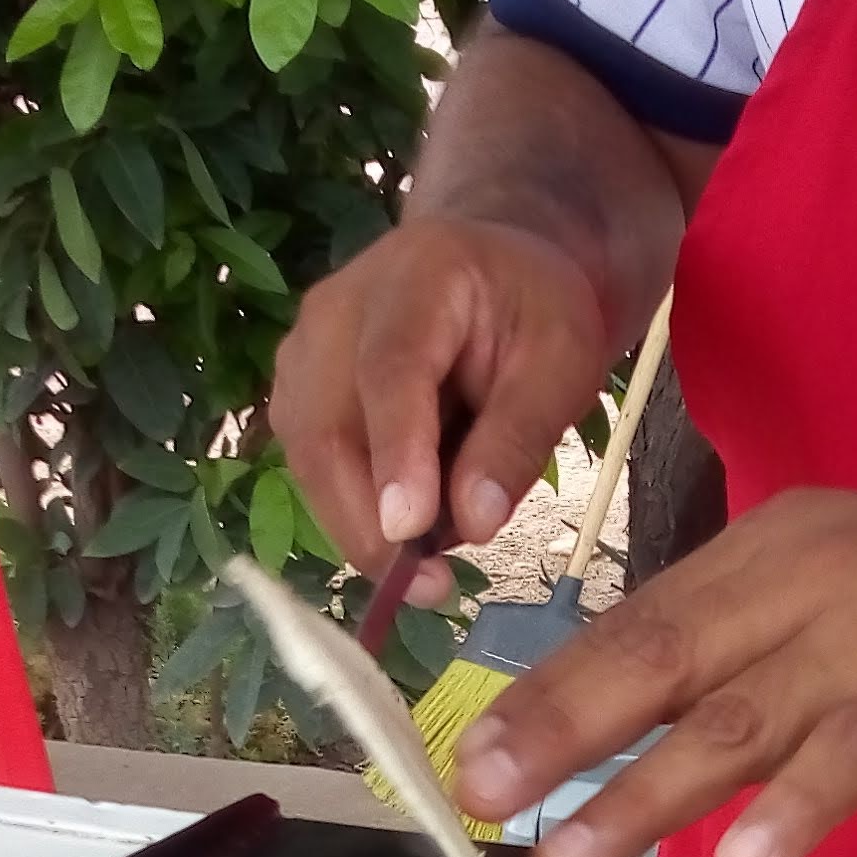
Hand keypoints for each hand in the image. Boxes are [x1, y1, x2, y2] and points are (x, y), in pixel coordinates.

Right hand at [273, 218, 615, 594]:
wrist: (488, 268)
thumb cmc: (532, 309)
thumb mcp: (561, 361)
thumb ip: (518, 436)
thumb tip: (473, 524)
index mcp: (417, 277)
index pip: (391, 370)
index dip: (396, 453)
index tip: (409, 531)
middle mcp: (336, 309)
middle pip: (327, 428)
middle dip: (369, 522)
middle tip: (432, 588)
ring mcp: (302, 350)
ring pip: (308, 459)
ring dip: (360, 526)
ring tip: (432, 567)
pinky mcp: (295, 391)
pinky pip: (311, 468)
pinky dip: (355, 511)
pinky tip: (409, 528)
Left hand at [450, 485, 856, 856]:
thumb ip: (767, 646)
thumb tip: (660, 721)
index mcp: (781, 545)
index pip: (641, 619)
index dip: (553, 689)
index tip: (474, 751)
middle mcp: (814, 573)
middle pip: (661, 658)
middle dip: (560, 733)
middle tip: (478, 798)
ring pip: (737, 716)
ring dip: (645, 792)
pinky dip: (797, 807)